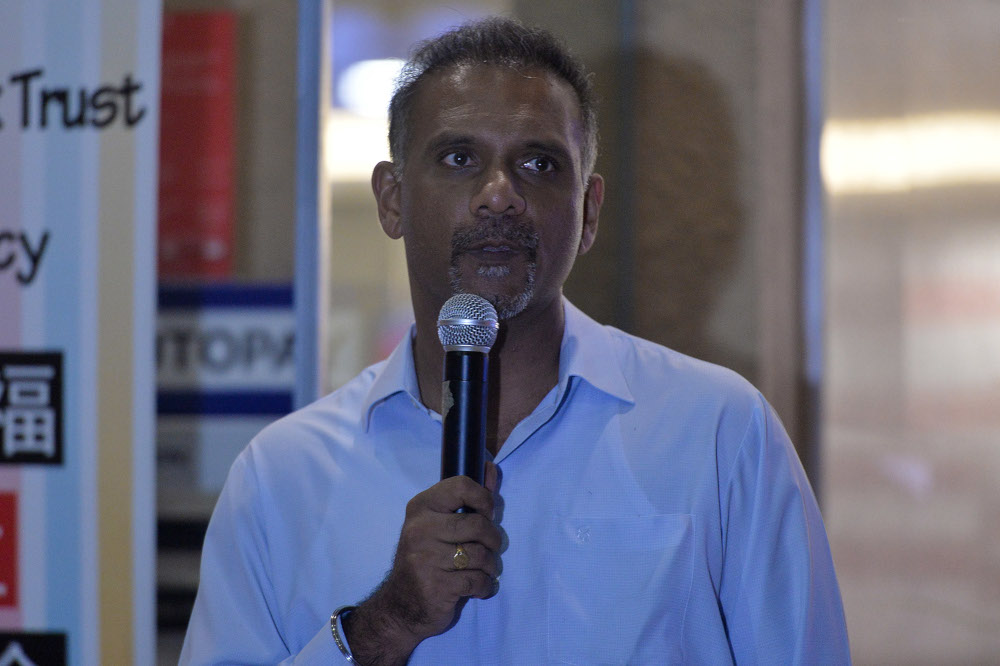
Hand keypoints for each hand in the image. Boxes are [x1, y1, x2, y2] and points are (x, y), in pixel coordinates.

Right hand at [344, 462, 501, 664]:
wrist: (400, 606)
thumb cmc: (427, 558)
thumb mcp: (440, 523)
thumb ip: (468, 497)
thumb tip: (490, 467)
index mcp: (421, 507)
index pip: (461, 486)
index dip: (484, 498)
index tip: (488, 513)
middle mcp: (420, 529)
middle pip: (478, 524)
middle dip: (493, 539)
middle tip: (490, 548)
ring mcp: (426, 558)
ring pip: (481, 555)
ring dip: (490, 566)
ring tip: (484, 570)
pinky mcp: (437, 585)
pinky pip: (477, 580)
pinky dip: (485, 586)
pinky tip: (479, 587)